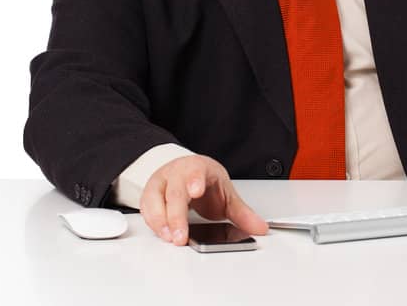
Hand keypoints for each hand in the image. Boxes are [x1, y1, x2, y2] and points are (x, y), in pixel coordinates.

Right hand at [140, 154, 268, 245]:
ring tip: (171, 238)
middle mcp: (175, 173)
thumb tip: (260, 228)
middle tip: (181, 236)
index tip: (196, 191)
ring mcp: (159, 184)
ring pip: (154, 201)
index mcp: (197, 168)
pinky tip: (163, 234)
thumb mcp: (226, 193)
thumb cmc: (205, 181)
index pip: (195, 171)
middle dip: (176, 216)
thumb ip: (242, 213)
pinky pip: (147, 210)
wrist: (186, 172)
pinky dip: (154, 224)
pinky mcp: (149, 197)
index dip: (194, 181)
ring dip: (161, 222)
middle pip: (173, 193)